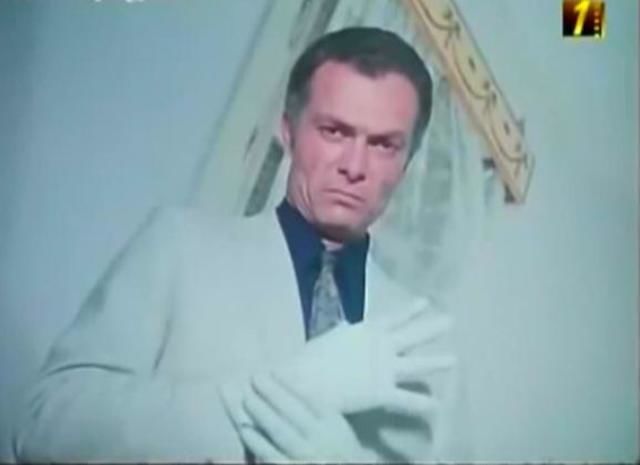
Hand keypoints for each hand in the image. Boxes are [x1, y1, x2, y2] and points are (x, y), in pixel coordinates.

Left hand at [237, 372, 375, 462]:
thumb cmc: (339, 450)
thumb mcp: (338, 427)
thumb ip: (320, 407)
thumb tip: (293, 381)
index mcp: (333, 424)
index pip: (309, 399)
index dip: (288, 384)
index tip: (272, 370)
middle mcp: (319, 438)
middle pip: (291, 411)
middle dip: (271, 392)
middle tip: (255, 377)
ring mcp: (304, 456)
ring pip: (279, 431)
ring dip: (260, 412)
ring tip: (246, 397)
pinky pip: (271, 455)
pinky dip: (256, 442)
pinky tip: (245, 429)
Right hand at [274, 301, 455, 415]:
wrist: (305, 381)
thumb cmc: (311, 358)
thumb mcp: (329, 339)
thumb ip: (343, 333)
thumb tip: (346, 327)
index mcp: (365, 331)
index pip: (393, 317)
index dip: (410, 310)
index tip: (426, 302)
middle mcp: (381, 346)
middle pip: (412, 335)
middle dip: (432, 328)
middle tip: (451, 321)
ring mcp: (384, 368)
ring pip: (417, 365)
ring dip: (436, 363)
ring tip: (454, 360)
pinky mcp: (382, 391)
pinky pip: (407, 400)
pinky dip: (422, 404)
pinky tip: (438, 406)